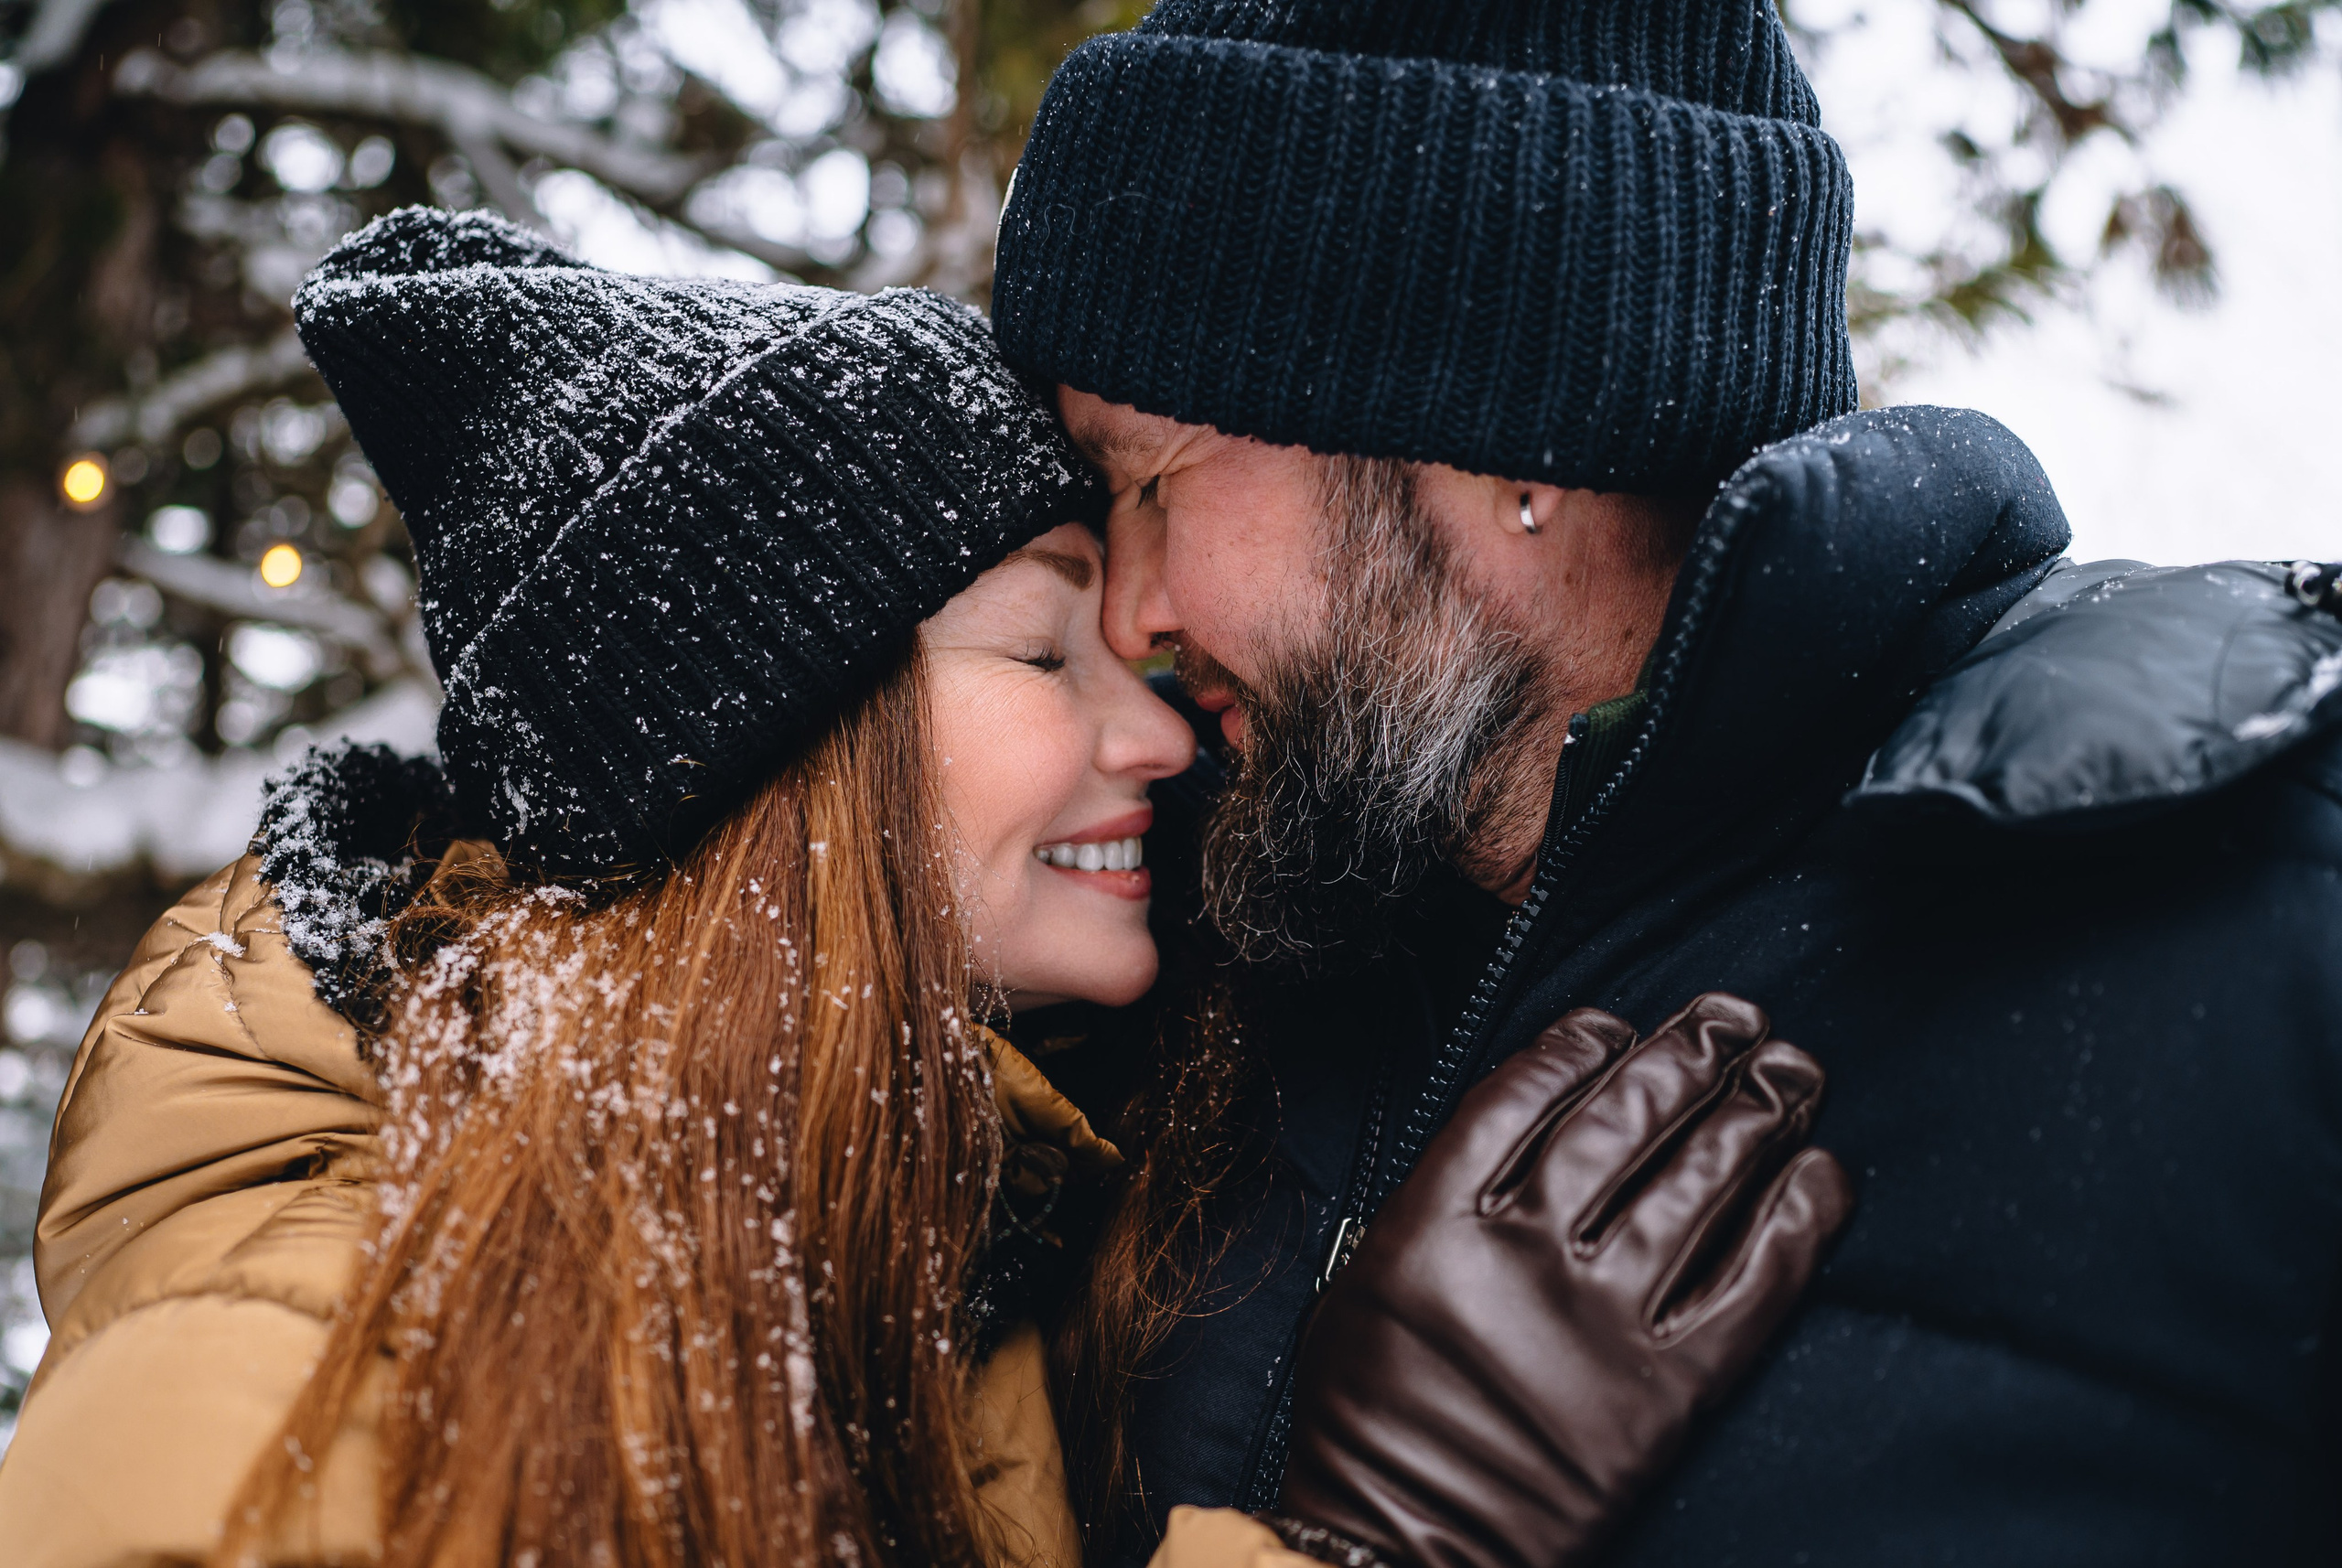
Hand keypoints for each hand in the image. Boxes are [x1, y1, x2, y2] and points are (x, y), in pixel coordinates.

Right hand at [1276, 994, 1853, 1567]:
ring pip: (1696, 1183)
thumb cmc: (1375, 1420)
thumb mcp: (1359, 1284)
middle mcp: (1522, 1259)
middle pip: (1623, 1123)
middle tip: (1735, 1016)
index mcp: (1434, 1226)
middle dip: (1689, 1054)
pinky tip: (1821, 1173)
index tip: (1616, 1024)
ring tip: (1791, 1070)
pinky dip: (1795, 1220)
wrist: (1404, 1552)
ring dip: (1756, 1113)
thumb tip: (1526, 1112)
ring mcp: (1601, 1322)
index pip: (1520, 1098)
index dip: (1579, 1045)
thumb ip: (1432, 1197)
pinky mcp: (1669, 1391)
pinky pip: (1752, 1284)